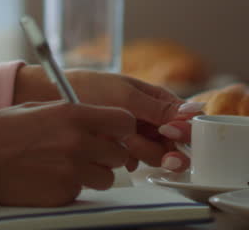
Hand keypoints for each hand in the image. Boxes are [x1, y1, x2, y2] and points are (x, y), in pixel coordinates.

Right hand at [0, 101, 135, 205]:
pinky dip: (71, 187)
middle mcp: (77, 143)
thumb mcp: (37, 108)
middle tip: (89, 151)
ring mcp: (71, 172)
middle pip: (120, 154)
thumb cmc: (0, 130)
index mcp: (72, 116)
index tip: (115, 131)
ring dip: (93, 173)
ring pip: (106, 178)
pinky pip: (81, 192)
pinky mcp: (62, 195)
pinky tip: (49, 178)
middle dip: (107, 153)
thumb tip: (94, 118)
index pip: (124, 122)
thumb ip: (70, 113)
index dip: (122, 128)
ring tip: (68, 166)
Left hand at [12, 65, 201, 171]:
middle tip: (131, 139)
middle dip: (155, 146)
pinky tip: (112, 148)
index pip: (185, 121)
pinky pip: (135, 162)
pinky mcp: (121, 148)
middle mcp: (151, 117)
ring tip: (119, 140)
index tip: (167, 135)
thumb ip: (158, 108)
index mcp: (157, 98)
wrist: (53, 97)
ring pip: (155, 155)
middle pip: (172, 143)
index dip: (182, 132)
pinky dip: (126, 158)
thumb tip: (195, 112)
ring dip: (139, 151)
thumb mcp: (125, 95)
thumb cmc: (89, 88)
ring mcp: (137, 133)